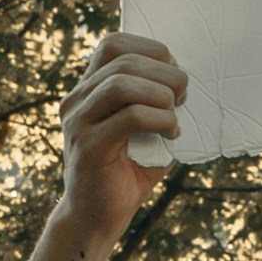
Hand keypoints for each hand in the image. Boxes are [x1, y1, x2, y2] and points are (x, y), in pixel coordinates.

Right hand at [57, 33, 182, 230]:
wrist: (98, 216)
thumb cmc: (126, 170)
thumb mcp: (144, 126)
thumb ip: (154, 100)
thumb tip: (186, 78)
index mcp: (87, 90)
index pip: (112, 44)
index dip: (150, 49)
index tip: (172, 73)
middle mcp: (75, 101)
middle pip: (123, 61)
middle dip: (165, 74)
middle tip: (183, 97)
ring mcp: (78, 123)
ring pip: (121, 83)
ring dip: (161, 95)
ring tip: (175, 114)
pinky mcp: (88, 147)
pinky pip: (131, 117)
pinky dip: (161, 121)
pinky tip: (171, 135)